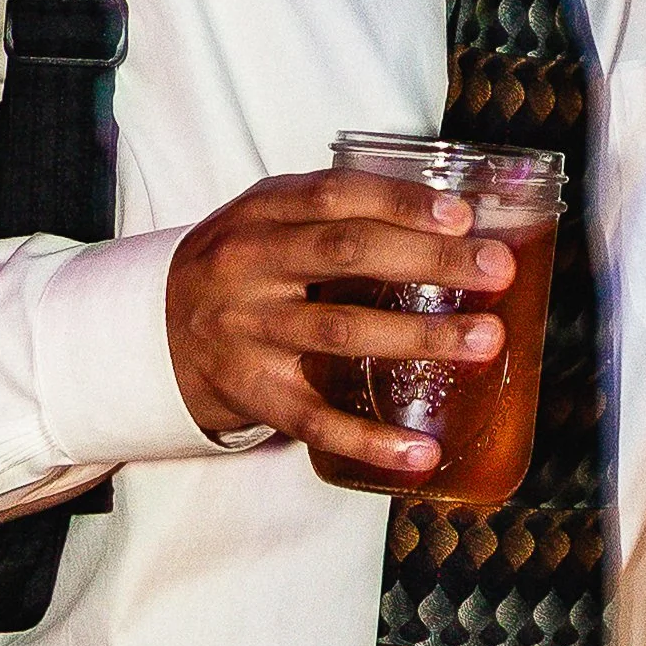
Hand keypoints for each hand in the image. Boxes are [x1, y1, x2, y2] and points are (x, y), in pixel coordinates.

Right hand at [163, 168, 514, 480]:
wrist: (148, 331)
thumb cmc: (238, 265)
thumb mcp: (266, 218)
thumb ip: (335, 214)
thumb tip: (449, 218)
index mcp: (261, 213)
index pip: (336, 195)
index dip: (401, 201)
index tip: (463, 215)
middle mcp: (251, 267)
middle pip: (348, 255)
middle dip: (431, 260)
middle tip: (497, 271)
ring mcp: (248, 333)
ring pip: (342, 333)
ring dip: (420, 338)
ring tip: (485, 341)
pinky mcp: (251, 394)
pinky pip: (316, 421)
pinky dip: (371, 439)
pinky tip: (422, 450)